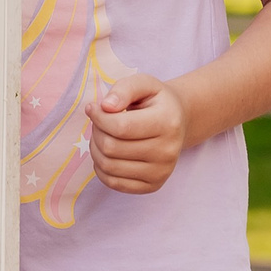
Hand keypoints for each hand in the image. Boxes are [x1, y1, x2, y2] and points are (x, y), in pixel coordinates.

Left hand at [87, 72, 188, 194]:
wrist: (177, 122)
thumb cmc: (155, 101)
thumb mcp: (143, 84)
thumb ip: (123, 89)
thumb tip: (105, 107)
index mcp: (168, 122)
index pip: (120, 127)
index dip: (98, 117)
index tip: (93, 108)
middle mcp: (168, 151)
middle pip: (111, 148)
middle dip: (97, 131)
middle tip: (100, 122)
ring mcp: (162, 172)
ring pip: (108, 166)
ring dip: (96, 149)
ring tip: (103, 135)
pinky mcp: (153, 186)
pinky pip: (114, 183)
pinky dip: (101, 168)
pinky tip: (107, 153)